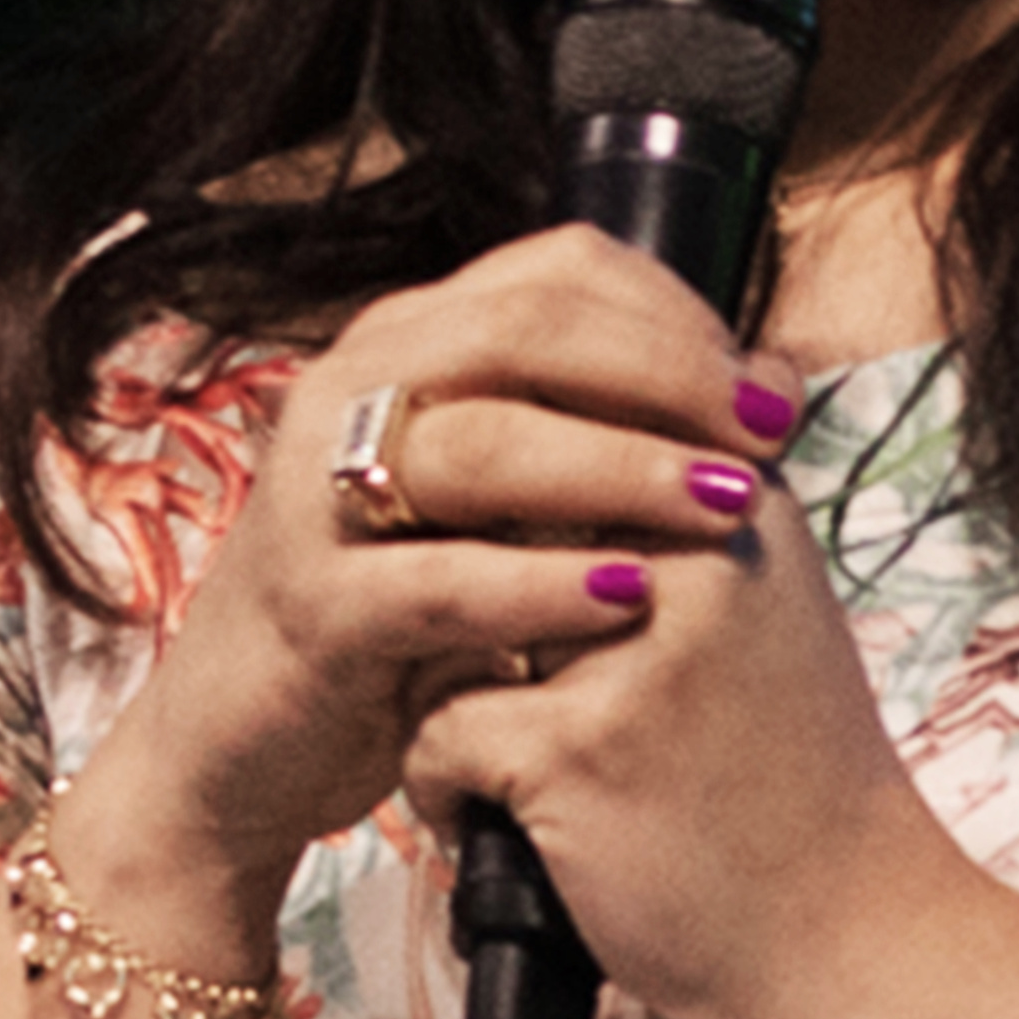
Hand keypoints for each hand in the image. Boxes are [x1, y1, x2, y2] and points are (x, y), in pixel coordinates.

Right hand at [64, 225, 802, 932]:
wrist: (246, 747)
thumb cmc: (406, 607)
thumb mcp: (510, 501)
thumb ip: (608, 430)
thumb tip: (772, 375)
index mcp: (412, 341)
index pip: (560, 271)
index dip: (678, 315)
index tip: (770, 387)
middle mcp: (356, 387)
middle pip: (527, 329)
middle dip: (666, 374)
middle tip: (767, 433)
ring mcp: (319, 493)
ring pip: (483, 441)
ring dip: (620, 467)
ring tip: (725, 502)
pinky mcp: (312, 606)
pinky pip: (436, 581)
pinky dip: (539, 585)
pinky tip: (628, 595)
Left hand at [400, 466, 960, 1018]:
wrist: (854, 935)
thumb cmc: (796, 774)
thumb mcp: (772, 605)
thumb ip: (690, 514)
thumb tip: (617, 429)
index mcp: (745, 500)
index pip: (579, 417)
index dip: (520, 486)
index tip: (517, 568)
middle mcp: (696, 549)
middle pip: (499, 507)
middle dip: (472, 586)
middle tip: (490, 663)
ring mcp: (636, 647)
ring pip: (450, 611)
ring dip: (447, 682)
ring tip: (494, 744)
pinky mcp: (576, 748)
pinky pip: (437, 728)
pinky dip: (445, 789)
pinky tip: (498, 822)